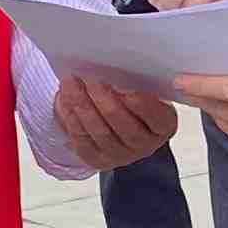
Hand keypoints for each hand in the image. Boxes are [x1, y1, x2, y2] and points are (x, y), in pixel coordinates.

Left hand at [50, 73, 176, 171]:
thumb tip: (118, 68)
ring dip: (81, 105)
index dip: (142, 104)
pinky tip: (64, 99)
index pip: (156, 117)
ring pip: (98, 132)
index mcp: (163, 126)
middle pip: (122, 125)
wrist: (123, 127)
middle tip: (91, 79)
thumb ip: (140, 82)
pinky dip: (70, 118)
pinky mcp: (98, 160)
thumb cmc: (136, 102)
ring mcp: (120, 155)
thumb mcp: (147, 90)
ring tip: (71, 83)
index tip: (126, 87)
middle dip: (104, 100)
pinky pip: (81, 140)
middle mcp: (144, 145)